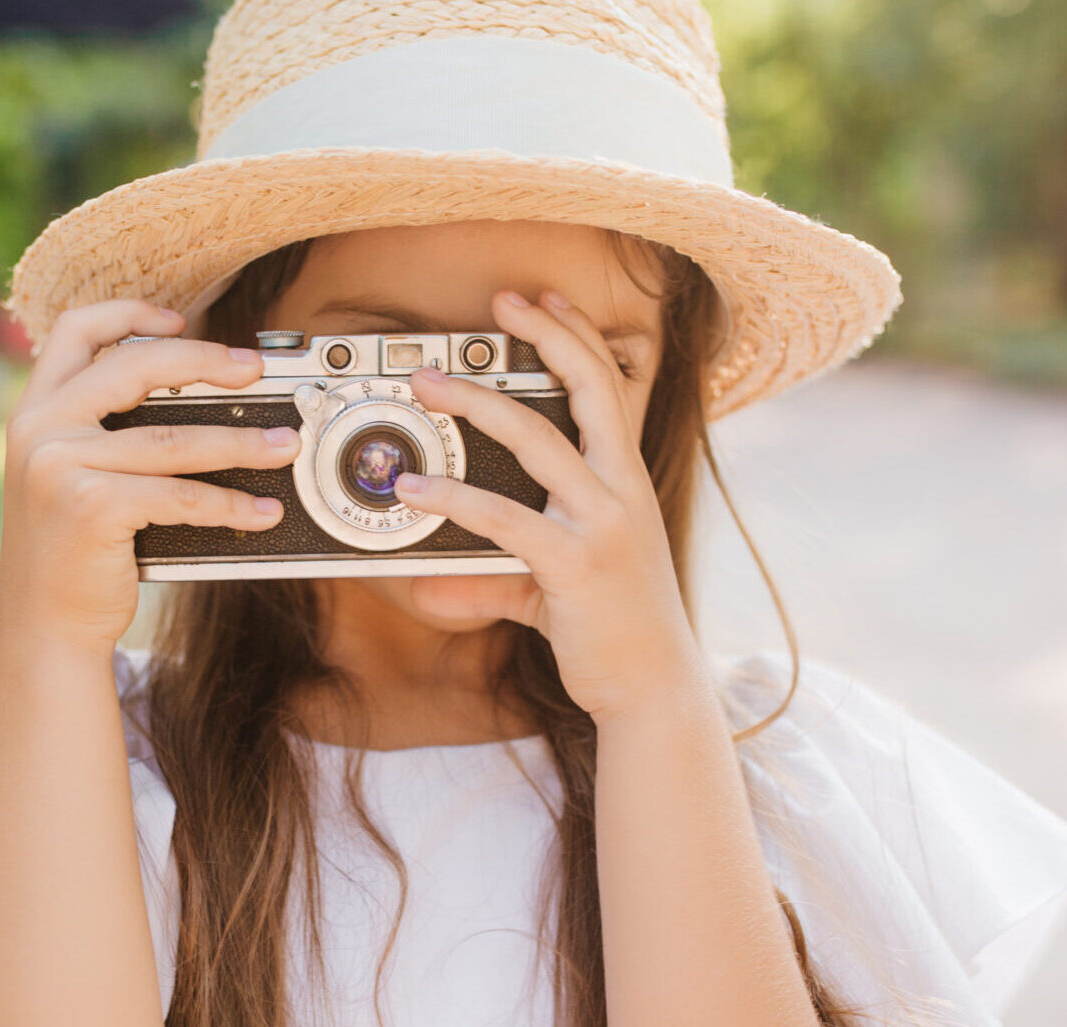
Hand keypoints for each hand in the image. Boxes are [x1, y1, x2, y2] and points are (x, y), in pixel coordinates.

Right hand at [0, 300, 299, 655]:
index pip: (75, 330)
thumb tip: (205, 403)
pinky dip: (230, 505)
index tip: (181, 318)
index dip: (130, 313)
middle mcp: (39, 429)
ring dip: (241, 442)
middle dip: (205, 361)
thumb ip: (106, 433)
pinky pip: (180, 496)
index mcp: (35, 410)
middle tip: (254, 369)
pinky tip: (261, 513)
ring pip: (173, 439)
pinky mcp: (91, 507)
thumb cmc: (74, 551)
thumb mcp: (73, 476)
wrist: (43, 625)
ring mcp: (60, 466)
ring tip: (284, 445)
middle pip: (135, 365)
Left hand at [396, 290, 709, 722]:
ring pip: (536, 440)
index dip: (577, 336)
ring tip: (426, 386)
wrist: (653, 686)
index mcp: (626, 481)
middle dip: (543, 338)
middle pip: (586, 389)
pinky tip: (413, 488)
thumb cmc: (613, 630)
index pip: (609, 387)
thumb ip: (499, 574)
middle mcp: (621, 491)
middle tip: (496, 304)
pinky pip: (504, 518)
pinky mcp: (574, 564)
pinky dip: (452, 498)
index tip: (543, 299)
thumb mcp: (556, 587)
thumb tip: (430, 582)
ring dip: (475, 404)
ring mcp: (602, 524)